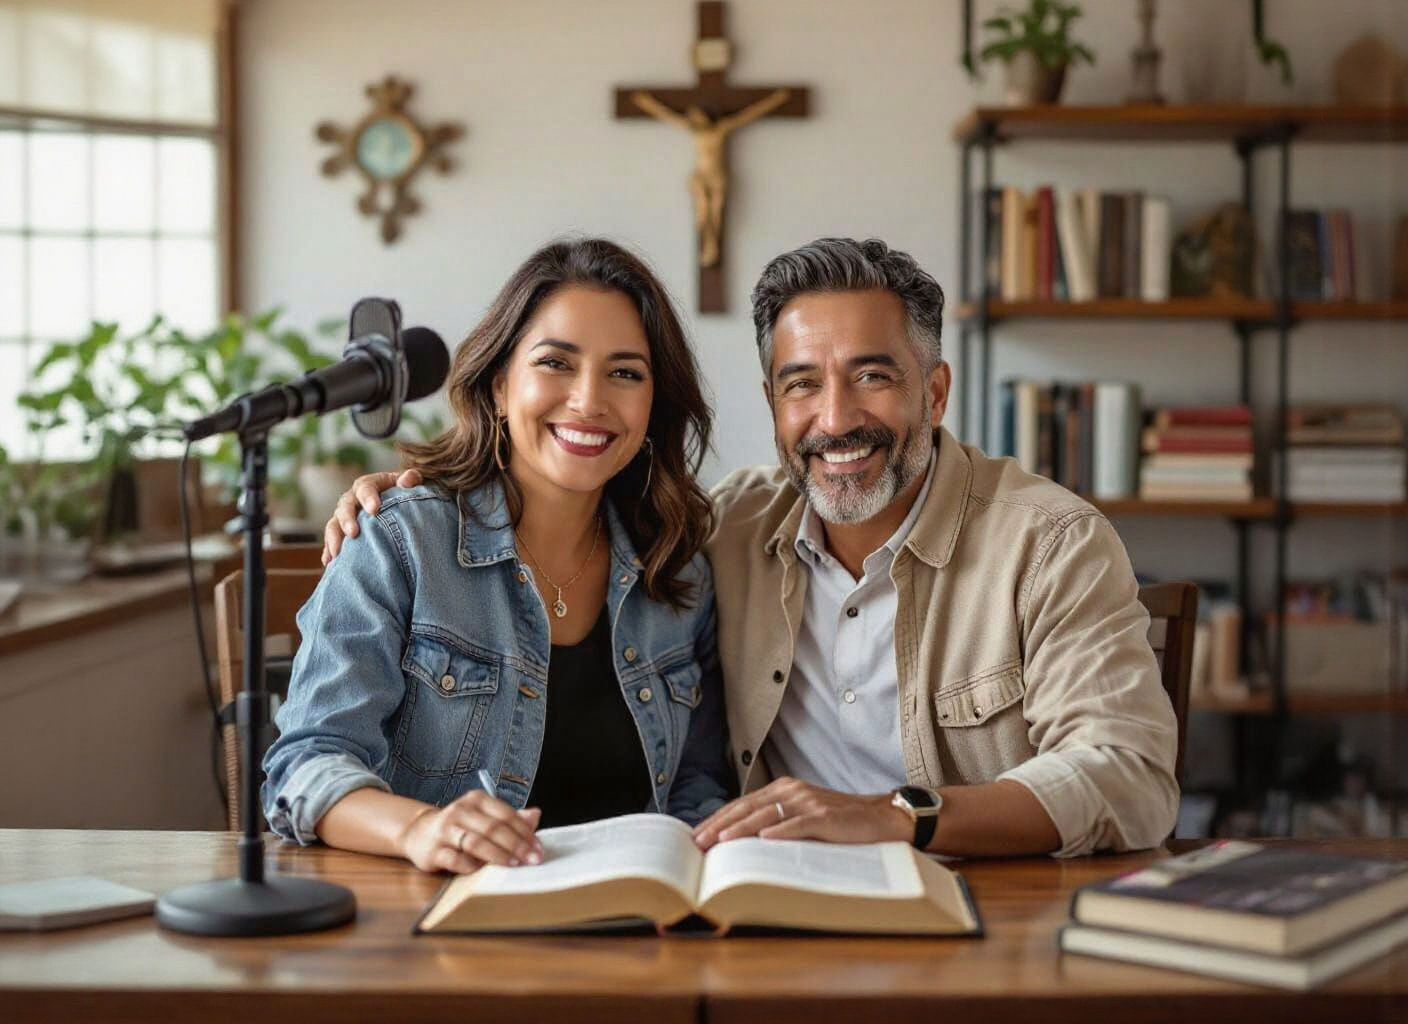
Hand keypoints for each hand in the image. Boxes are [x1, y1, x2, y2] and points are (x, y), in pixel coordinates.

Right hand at [321, 468, 422, 563]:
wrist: (397, 502)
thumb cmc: (405, 491)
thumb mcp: (411, 481)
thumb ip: (412, 477)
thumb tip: (406, 481)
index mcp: (368, 485)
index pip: (365, 488)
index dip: (368, 497)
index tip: (374, 509)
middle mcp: (352, 499)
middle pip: (345, 506)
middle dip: (347, 519)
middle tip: (353, 533)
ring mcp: (345, 516)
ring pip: (334, 524)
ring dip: (334, 538)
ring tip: (337, 553)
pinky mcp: (341, 531)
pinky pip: (332, 540)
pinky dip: (329, 551)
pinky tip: (329, 563)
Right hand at [397, 790, 542, 873]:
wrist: (419, 832)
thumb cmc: (460, 826)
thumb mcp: (484, 816)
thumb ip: (509, 818)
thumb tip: (536, 815)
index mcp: (476, 800)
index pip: (506, 815)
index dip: (525, 832)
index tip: (538, 849)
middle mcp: (460, 811)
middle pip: (493, 828)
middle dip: (516, 845)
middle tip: (532, 860)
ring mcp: (444, 830)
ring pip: (475, 842)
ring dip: (498, 855)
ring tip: (514, 865)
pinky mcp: (433, 851)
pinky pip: (456, 860)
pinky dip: (472, 867)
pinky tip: (483, 873)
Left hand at [691, 777, 911, 849]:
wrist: (880, 817)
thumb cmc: (838, 822)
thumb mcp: (802, 817)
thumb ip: (775, 822)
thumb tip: (739, 843)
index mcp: (782, 789)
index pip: (741, 805)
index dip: (716, 819)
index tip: (694, 836)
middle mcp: (791, 791)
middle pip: (747, 808)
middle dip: (719, 825)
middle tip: (697, 843)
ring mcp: (808, 802)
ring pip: (767, 814)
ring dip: (741, 828)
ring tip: (720, 841)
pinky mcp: (826, 817)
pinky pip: (799, 824)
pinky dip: (780, 832)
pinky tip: (764, 840)